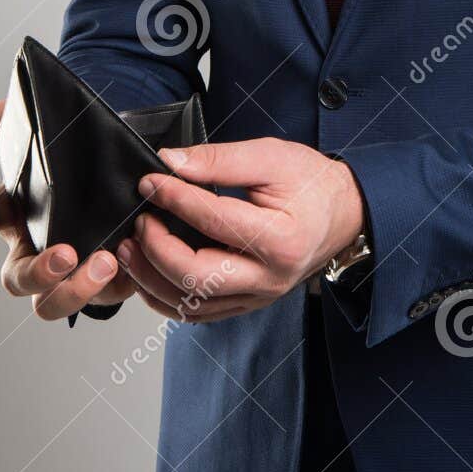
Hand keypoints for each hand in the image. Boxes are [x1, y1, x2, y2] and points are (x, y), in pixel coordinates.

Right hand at [0, 98, 135, 321]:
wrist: (118, 200)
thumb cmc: (72, 182)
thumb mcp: (51, 152)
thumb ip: (22, 131)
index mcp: (18, 216)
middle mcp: (36, 253)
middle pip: (19, 279)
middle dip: (38, 272)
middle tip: (64, 254)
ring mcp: (68, 276)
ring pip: (54, 303)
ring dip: (76, 289)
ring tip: (106, 260)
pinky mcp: (107, 286)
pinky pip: (108, 295)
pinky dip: (121, 280)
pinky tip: (133, 256)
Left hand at [119, 136, 364, 322]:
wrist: (343, 213)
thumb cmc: (311, 183)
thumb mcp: (271, 157)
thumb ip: (219, 160)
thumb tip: (170, 163)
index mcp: (281, 239)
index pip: (214, 221)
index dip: (175, 199)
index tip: (149, 181)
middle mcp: (269, 277)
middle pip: (196, 276)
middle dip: (155, 248)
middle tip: (139, 220)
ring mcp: (258, 297)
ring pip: (190, 304)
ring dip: (151, 278)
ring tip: (130, 247)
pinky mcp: (247, 304)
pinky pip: (197, 314)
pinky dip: (165, 297)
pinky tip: (148, 272)